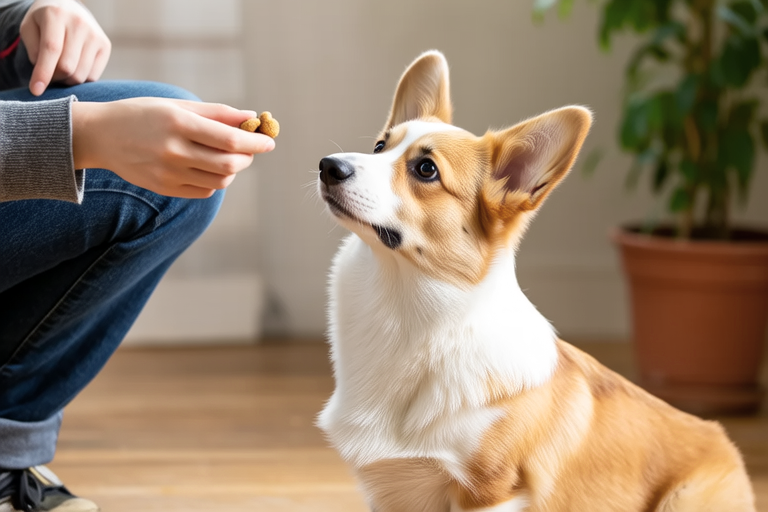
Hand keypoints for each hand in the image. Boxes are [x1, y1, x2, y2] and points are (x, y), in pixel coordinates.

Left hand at [20, 0, 110, 95]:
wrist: (68, 7)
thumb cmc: (45, 21)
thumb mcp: (29, 28)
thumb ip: (33, 51)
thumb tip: (46, 76)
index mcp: (56, 15)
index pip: (51, 49)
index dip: (43, 73)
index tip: (36, 90)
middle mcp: (79, 24)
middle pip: (67, 67)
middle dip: (55, 78)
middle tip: (48, 75)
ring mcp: (95, 35)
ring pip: (81, 75)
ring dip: (67, 80)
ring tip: (60, 70)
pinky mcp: (105, 45)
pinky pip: (92, 76)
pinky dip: (80, 78)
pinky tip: (74, 67)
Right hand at [71, 98, 275, 197]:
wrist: (102, 136)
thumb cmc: (145, 114)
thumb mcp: (179, 105)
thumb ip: (217, 113)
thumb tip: (253, 118)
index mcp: (179, 124)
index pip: (230, 140)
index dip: (256, 142)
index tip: (269, 141)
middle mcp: (174, 151)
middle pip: (229, 164)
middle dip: (248, 158)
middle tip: (250, 149)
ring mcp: (168, 173)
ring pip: (221, 180)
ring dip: (233, 169)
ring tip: (226, 156)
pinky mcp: (165, 189)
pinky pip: (205, 190)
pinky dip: (216, 180)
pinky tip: (207, 167)